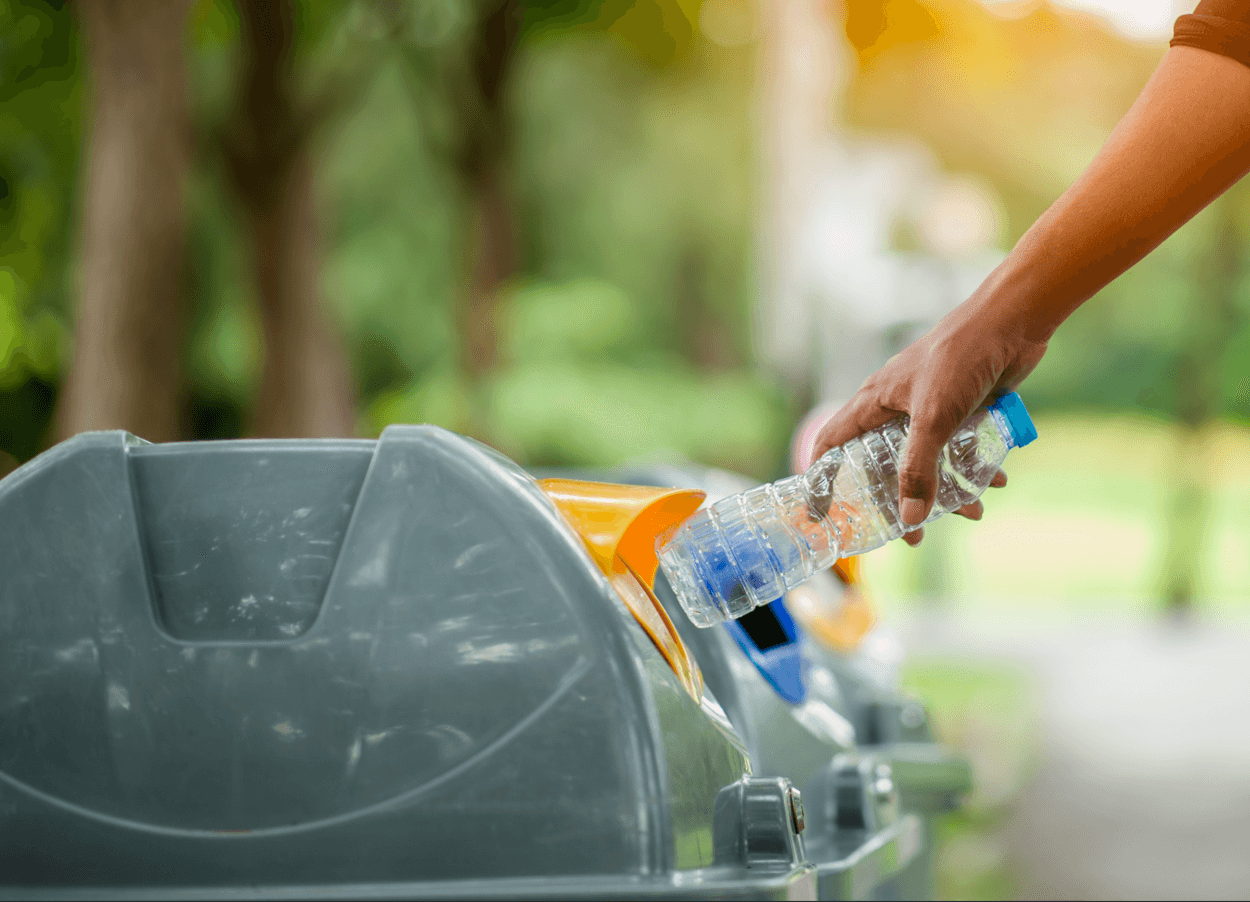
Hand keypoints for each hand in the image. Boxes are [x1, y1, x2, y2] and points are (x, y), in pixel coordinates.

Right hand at [805, 292, 1047, 545]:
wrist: (1012, 321)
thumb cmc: (961, 357)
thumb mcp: (934, 418)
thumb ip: (919, 468)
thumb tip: (911, 518)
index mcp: (875, 402)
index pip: (833, 443)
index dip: (823, 478)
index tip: (823, 512)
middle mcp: (896, 407)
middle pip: (885, 464)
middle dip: (900, 500)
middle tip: (912, 535)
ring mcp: (930, 408)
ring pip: (929, 460)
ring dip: (950, 488)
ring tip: (972, 512)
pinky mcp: (962, 408)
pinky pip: (961, 448)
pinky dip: (977, 466)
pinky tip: (999, 480)